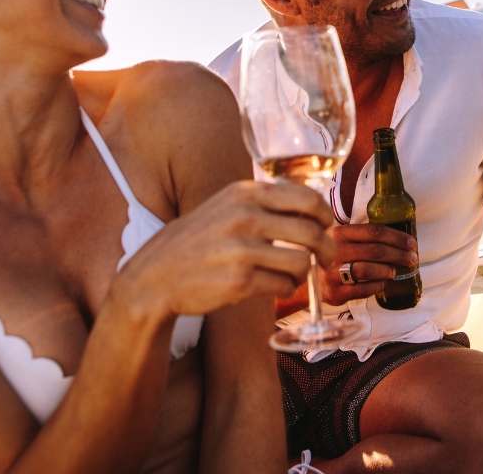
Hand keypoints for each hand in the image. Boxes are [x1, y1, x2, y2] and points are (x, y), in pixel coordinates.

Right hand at [116, 180, 336, 318]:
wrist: (155, 276)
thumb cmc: (199, 241)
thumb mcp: (226, 206)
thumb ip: (264, 202)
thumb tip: (313, 207)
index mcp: (244, 193)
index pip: (307, 199)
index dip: (326, 215)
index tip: (327, 227)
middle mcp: (244, 217)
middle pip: (312, 232)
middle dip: (327, 249)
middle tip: (327, 259)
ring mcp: (241, 250)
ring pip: (302, 262)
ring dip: (303, 273)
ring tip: (292, 275)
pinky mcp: (239, 281)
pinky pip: (284, 286)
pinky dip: (285, 289)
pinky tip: (273, 286)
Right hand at [318, 224, 417, 305]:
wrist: (307, 277)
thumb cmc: (333, 255)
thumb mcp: (342, 239)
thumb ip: (363, 236)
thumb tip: (401, 239)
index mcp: (338, 233)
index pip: (374, 232)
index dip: (396, 237)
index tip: (411, 243)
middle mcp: (334, 251)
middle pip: (375, 251)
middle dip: (398, 255)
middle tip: (411, 258)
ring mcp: (332, 273)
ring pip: (368, 270)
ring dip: (387, 271)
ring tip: (393, 271)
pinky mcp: (334, 292)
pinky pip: (363, 289)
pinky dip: (377, 286)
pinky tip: (381, 282)